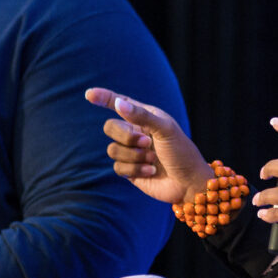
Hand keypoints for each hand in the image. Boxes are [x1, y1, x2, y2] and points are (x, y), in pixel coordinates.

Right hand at [85, 87, 212, 203]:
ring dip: (133, 156)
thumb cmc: (181, 152)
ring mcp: (132, 152)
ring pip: (112, 149)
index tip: (89, 94)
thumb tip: (118, 103)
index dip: (104, 97)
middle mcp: (136, 132)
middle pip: (110, 127)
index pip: (120, 103)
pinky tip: (151, 171)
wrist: (189, 182)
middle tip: (147, 143)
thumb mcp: (165, 129)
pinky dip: (135, 170)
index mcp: (145, 117)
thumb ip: (142, 116)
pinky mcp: (130, 171)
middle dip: (126, 136)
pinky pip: (118, 167)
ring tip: (152, 159)